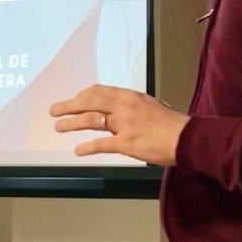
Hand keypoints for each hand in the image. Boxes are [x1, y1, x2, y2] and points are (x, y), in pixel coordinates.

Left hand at [50, 84, 188, 165]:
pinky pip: (101, 144)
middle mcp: (124, 107)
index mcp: (130, 96)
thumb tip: (120, 109)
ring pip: (91, 120)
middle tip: (55, 110)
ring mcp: (124, 125)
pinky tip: (78, 151)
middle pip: (90, 102)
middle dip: (69, 105)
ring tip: (59, 127)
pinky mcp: (126, 143)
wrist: (187, 138)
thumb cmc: (172, 124)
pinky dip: (87, 147)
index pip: (99, 91)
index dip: (82, 95)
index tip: (74, 99)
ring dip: (72, 123)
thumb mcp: (151, 106)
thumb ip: (133, 107)